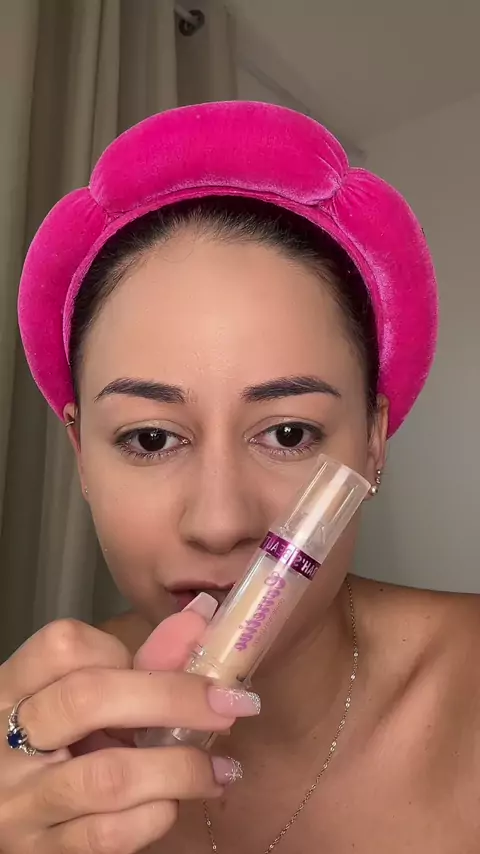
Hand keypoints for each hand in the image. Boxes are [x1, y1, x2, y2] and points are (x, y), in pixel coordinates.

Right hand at [0, 603, 258, 852]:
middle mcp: (4, 741)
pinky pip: (109, 836)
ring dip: (180, 768)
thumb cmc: (60, 743)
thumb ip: (143, 660)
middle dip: (174, 698)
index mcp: (13, 687)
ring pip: (109, 776)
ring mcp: (19, 803)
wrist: (10, 814)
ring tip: (221, 768)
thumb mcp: (86, 697)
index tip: (165, 663)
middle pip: (89, 698)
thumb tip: (203, 617)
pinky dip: (156, 816)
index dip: (121, 649)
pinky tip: (175, 803)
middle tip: (230, 705)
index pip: (64, 646)